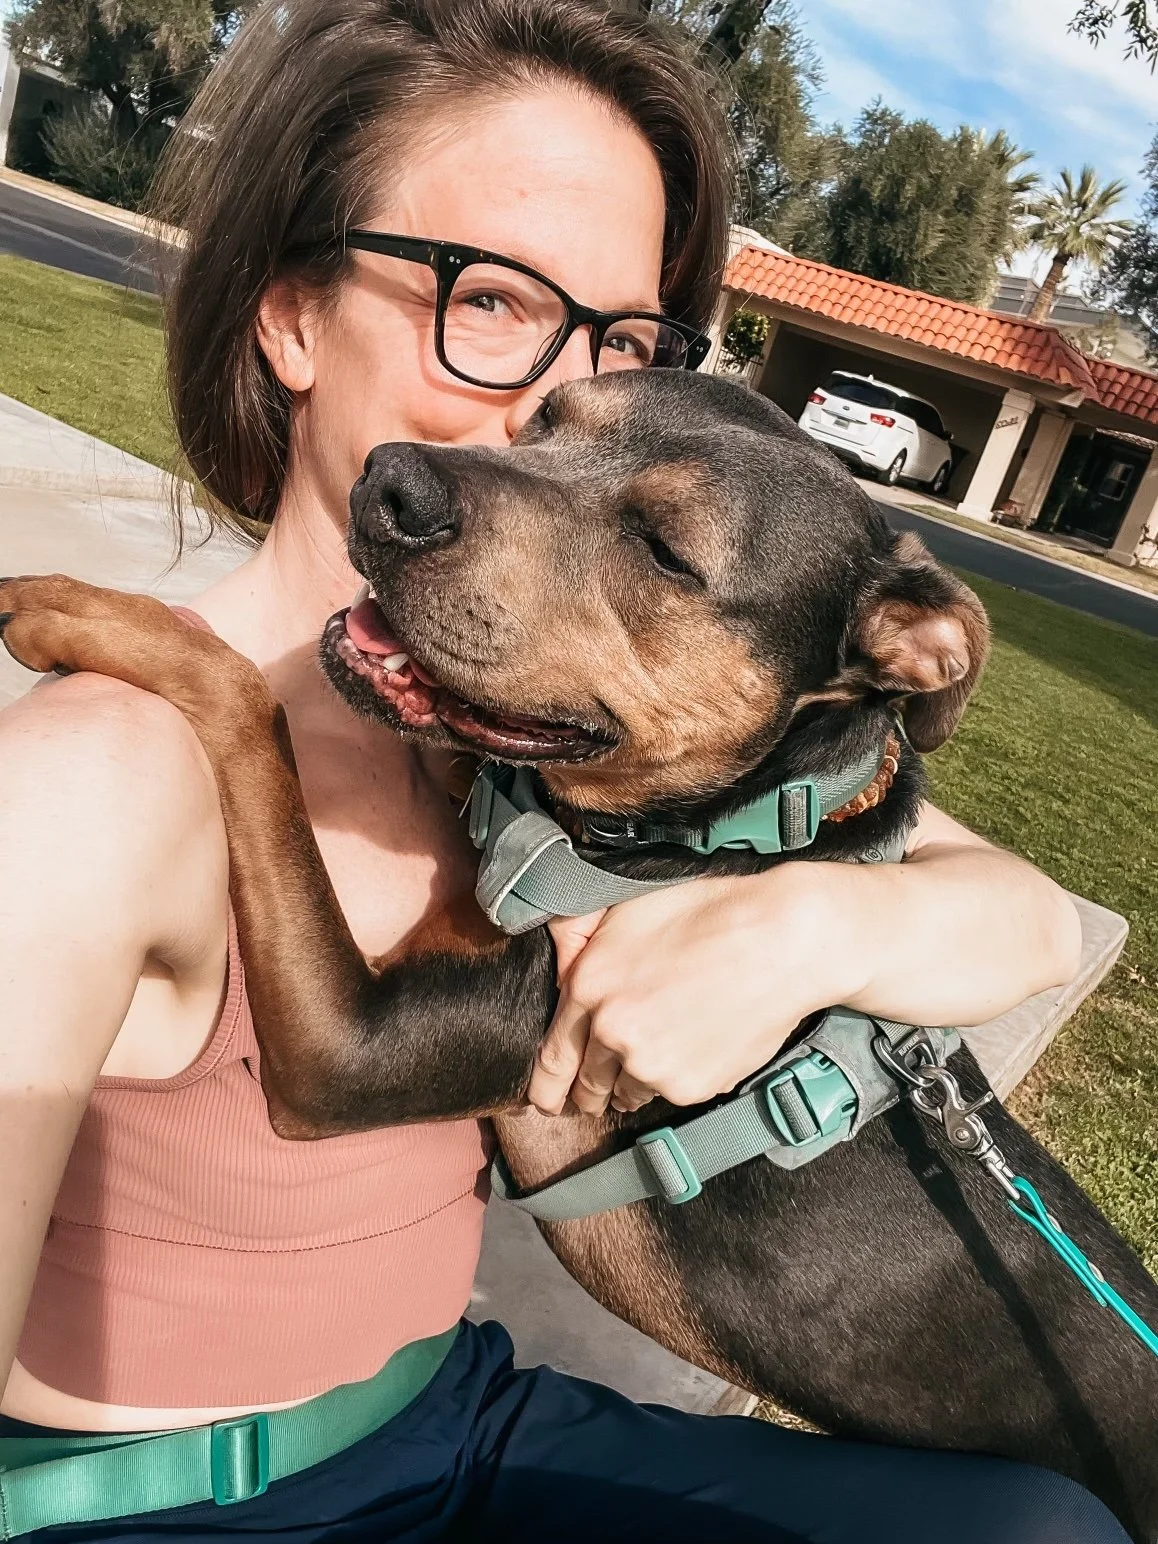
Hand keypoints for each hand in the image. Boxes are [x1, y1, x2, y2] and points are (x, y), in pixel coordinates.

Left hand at [529, 865, 859, 1117]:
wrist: (781, 939)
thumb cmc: (711, 911)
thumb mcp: (629, 908)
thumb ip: (581, 939)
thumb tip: (560, 966)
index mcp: (589, 986)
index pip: (552, 1057)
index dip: (547, 1085)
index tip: (547, 1100)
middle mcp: (612, 1031)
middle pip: (586, 1086)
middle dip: (587, 1093)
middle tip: (593, 1095)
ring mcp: (650, 1064)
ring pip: (627, 1094)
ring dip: (632, 1085)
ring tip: (656, 1059)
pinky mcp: (689, 1086)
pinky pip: (669, 1094)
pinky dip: (675, 1080)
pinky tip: (693, 1050)